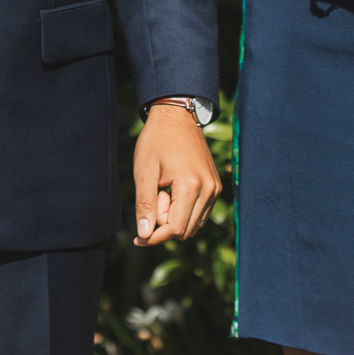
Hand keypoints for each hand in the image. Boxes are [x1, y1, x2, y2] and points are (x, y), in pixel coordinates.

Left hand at [133, 104, 220, 246]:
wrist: (176, 116)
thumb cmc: (156, 140)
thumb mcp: (144, 171)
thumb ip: (144, 204)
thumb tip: (144, 234)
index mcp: (192, 186)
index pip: (176, 229)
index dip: (155, 237)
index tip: (138, 237)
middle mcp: (209, 190)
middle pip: (185, 230)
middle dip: (164, 222)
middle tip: (154, 194)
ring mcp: (215, 188)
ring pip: (194, 224)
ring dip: (175, 216)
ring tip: (163, 190)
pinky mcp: (215, 186)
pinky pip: (200, 212)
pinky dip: (184, 210)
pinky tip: (172, 189)